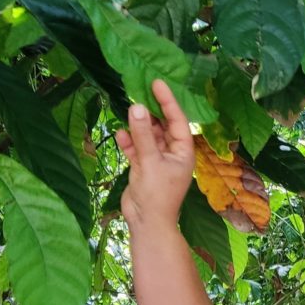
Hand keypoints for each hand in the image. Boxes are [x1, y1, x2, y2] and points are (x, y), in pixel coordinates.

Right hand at [114, 80, 194, 231]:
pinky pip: (137, 148)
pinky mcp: (143, 167)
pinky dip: (129, 141)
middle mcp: (172, 153)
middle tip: (138, 88)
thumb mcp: (150, 161)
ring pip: (148, 136)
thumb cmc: (157, 194)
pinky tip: (120, 132)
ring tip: (127, 106)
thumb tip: (137, 107)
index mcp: (183, 151)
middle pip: (162, 125)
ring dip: (138, 124)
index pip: (177, 120)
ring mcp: (157, 160)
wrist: (146, 222)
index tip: (157, 82)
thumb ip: (143, 134)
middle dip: (151, 110)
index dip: (168, 101)